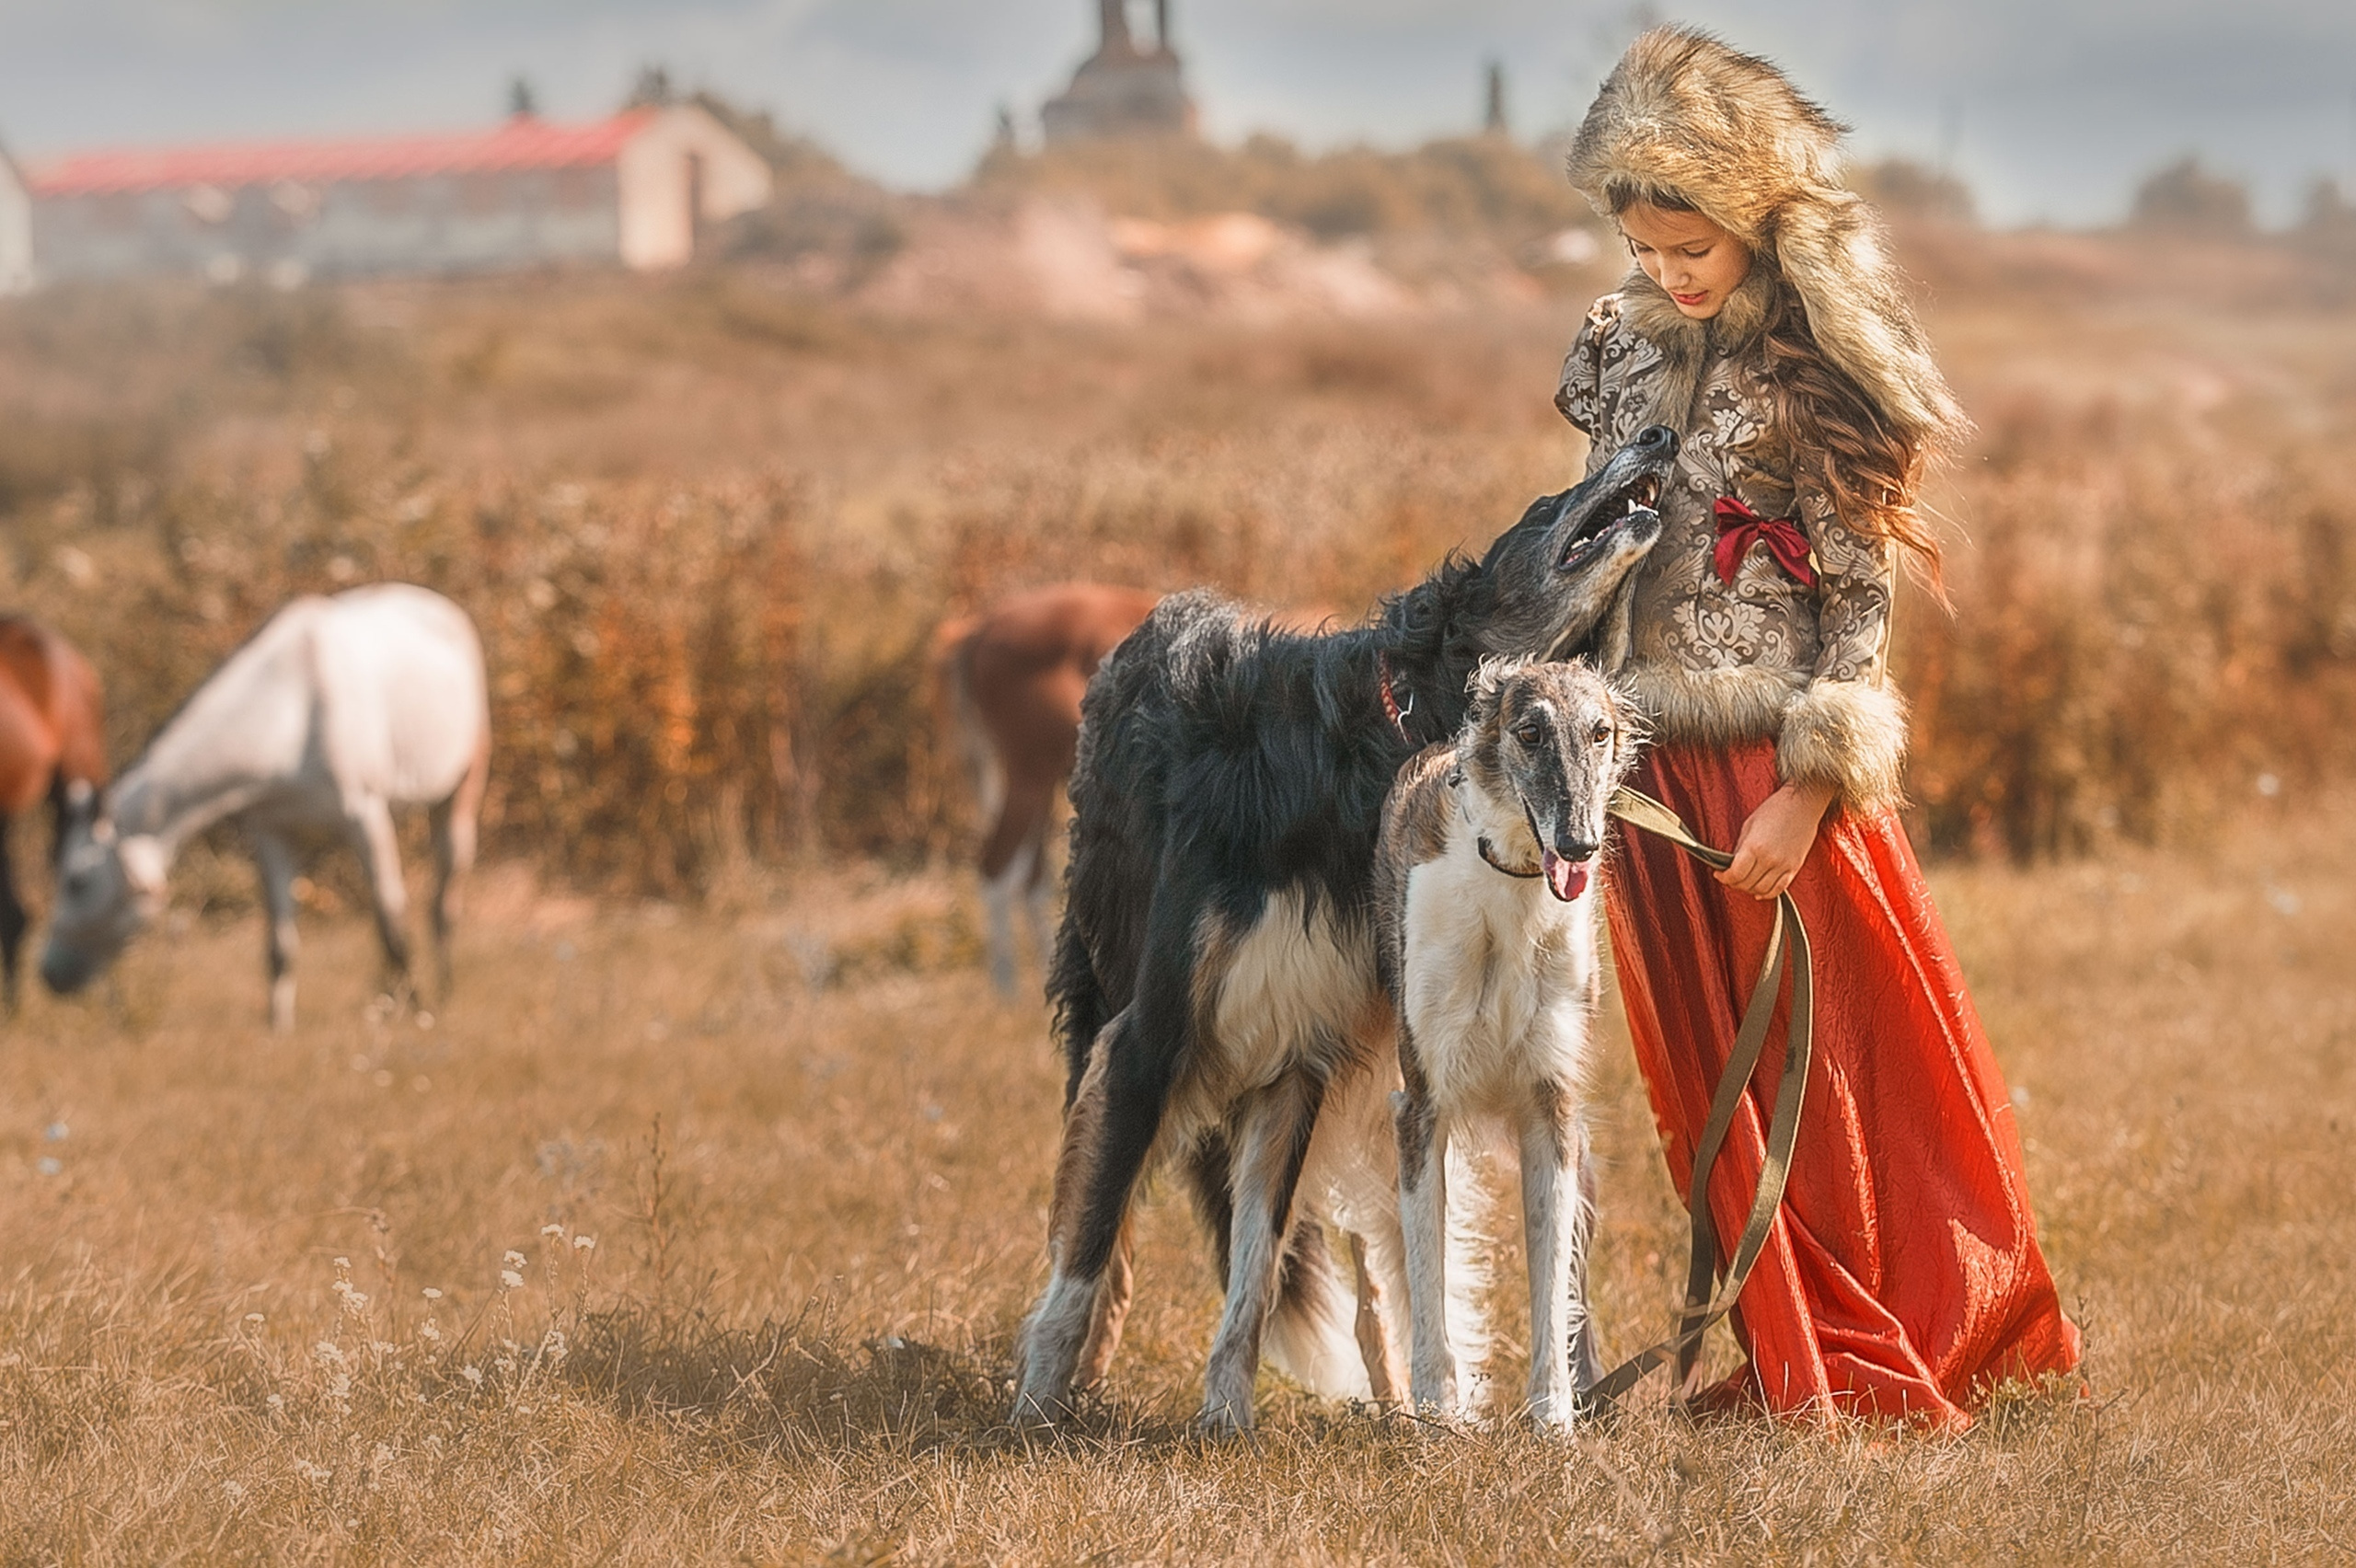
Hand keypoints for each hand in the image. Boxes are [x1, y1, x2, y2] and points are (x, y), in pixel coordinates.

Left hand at [1715, 782, 1836, 900]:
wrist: (1803, 804)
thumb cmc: (1776, 809)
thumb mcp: (1749, 825)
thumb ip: (1740, 847)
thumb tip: (1732, 864)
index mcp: (1754, 847)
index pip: (1735, 874)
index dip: (1724, 878)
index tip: (1720, 875)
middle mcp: (1769, 859)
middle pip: (1746, 883)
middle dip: (1734, 883)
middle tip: (1730, 878)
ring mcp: (1783, 865)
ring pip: (1762, 890)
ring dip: (1749, 889)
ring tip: (1744, 883)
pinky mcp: (1794, 867)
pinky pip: (1779, 889)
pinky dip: (1767, 894)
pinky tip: (1760, 891)